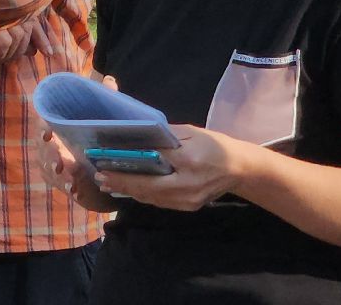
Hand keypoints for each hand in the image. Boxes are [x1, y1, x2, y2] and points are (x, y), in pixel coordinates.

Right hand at [0, 13, 58, 62]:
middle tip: (21, 59)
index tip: (48, 52)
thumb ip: (11, 35)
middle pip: (29, 26)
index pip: (33, 16)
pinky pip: (3, 40)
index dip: (43, 34)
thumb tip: (32, 49)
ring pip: (18, 36)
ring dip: (9, 53)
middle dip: (29, 46)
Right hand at [38, 75, 116, 209]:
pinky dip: (66, 186)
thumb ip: (105, 100)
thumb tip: (110, 80)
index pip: (44, 124)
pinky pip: (59, 185)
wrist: (106, 167)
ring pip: (48, 168)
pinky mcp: (63, 182)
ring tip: (69, 175)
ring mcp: (55, 165)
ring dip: (57, 173)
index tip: (48, 134)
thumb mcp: (104, 118)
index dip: (43, 127)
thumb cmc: (98, 137)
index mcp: (59, 127)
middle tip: (59, 158)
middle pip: (42, 149)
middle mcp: (53, 146)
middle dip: (49, 154)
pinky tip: (75, 188)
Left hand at [97, 124, 252, 211]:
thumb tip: (138, 134)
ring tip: (108, 183)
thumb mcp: (190, 133)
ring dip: (128, 191)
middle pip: (146, 187)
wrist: (240, 168)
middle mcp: (186, 185)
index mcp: (188, 161)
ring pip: (151, 198)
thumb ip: (165, 135)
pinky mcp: (188, 207)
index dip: (127, 161)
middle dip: (121, 182)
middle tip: (99, 177)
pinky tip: (129, 189)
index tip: (106, 160)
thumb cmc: (214, 145)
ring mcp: (187, 200)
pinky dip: (142, 194)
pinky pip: (159, 202)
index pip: (152, 160)